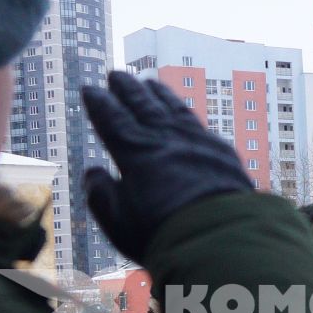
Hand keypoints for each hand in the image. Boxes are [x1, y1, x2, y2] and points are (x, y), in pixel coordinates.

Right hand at [79, 71, 253, 260]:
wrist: (222, 238)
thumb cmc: (164, 236)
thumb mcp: (119, 224)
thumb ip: (101, 196)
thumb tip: (92, 173)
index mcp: (135, 153)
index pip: (112, 120)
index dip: (99, 104)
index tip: (90, 89)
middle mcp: (165, 139)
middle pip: (142, 106)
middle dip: (127, 89)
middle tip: (116, 75)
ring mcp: (196, 141)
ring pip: (172, 108)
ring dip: (158, 94)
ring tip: (149, 83)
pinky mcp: (221, 151)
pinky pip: (197, 122)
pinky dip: (184, 111)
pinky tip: (182, 112)